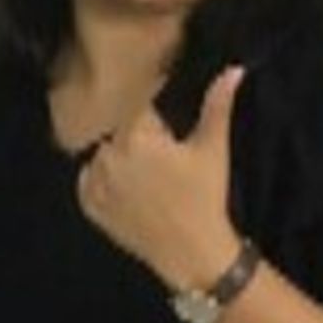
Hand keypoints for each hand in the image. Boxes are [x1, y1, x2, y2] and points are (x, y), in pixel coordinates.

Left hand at [77, 64, 244, 292]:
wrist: (190, 252)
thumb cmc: (204, 197)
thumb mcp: (212, 149)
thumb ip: (217, 106)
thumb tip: (233, 70)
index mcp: (137, 135)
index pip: (135, 104)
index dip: (149, 106)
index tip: (160, 114)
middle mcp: (108, 154)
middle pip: (115, 128)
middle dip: (134, 132)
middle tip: (158, 150)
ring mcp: (95, 181)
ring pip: (101, 152)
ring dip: (116, 155)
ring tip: (143, 171)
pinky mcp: (89, 204)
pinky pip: (89, 179)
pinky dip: (102, 179)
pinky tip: (128, 188)